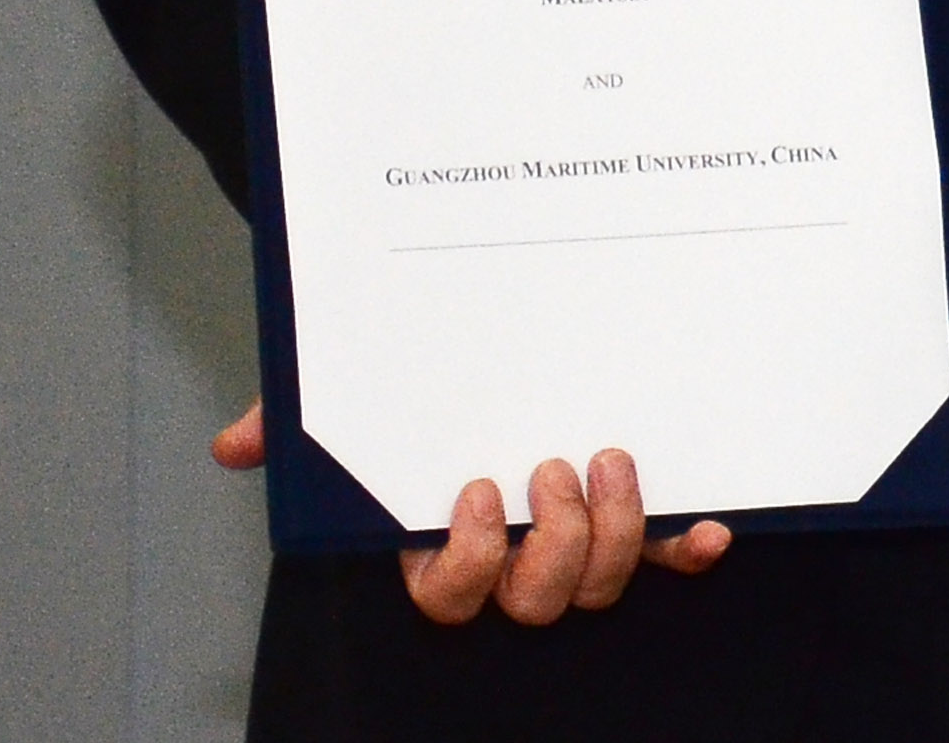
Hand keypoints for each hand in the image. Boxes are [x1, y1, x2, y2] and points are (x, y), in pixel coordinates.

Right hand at [213, 398, 735, 620]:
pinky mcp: (631, 524)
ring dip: (616, 535)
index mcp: (438, 546)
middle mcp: (508, 561)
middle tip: (554, 465)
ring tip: (610, 458)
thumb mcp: (348, 398)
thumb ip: (292, 420)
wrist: (485, 347)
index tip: (481, 491)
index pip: (449, 597)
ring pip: (597, 586)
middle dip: (554, 545)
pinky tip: (712, 529)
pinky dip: (688, 552)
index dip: (469, 559)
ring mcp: (572, 547)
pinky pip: (664, 561)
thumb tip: (236, 445)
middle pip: (535, 601)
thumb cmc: (409, 393)